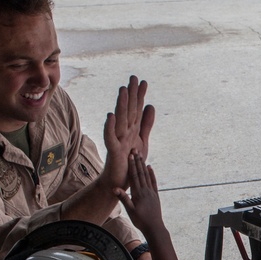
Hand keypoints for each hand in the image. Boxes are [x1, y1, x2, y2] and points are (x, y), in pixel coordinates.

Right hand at [101, 76, 155, 194]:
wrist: (119, 181)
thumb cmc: (129, 162)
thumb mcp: (142, 141)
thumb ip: (146, 124)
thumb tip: (150, 105)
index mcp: (132, 129)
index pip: (137, 110)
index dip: (140, 96)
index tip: (143, 81)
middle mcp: (124, 132)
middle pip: (129, 111)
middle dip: (132, 95)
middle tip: (133, 77)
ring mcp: (118, 140)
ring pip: (120, 120)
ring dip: (122, 105)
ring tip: (123, 90)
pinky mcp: (113, 151)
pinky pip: (110, 138)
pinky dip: (110, 127)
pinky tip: (111, 115)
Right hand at [118, 152, 163, 235]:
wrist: (154, 227)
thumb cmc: (140, 220)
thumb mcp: (130, 211)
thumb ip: (124, 199)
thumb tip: (114, 189)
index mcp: (138, 193)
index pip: (134, 176)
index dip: (132, 165)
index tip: (130, 155)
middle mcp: (146, 191)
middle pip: (141, 173)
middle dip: (137, 161)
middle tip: (135, 149)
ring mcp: (152, 192)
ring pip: (147, 176)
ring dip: (143, 165)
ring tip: (141, 155)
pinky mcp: (155, 195)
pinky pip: (153, 182)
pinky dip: (151, 174)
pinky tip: (150, 167)